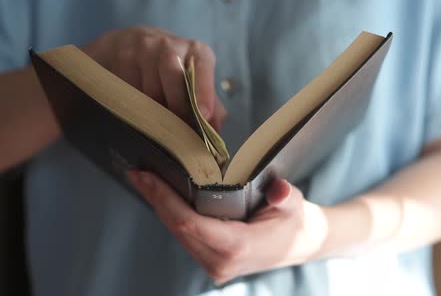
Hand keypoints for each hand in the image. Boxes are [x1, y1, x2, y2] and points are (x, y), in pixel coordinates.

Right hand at [82, 26, 225, 129]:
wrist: (127, 44)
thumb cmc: (169, 69)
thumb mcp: (191, 79)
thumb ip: (208, 102)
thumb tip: (216, 129)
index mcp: (196, 51)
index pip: (203, 66)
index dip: (204, 91)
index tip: (204, 114)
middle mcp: (170, 45)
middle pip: (172, 75)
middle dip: (176, 105)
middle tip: (178, 130)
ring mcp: (143, 48)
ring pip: (148, 88)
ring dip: (154, 111)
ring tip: (157, 124)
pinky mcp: (121, 57)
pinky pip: (128, 90)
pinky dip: (134, 106)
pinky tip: (136, 110)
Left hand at [128, 170, 329, 283]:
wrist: (302, 244)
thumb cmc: (296, 222)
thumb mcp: (295, 204)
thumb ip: (285, 196)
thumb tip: (280, 190)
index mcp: (237, 247)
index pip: (190, 223)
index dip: (165, 200)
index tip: (146, 178)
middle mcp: (220, 262)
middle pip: (177, 228)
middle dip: (156, 199)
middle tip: (137, 174)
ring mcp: (215, 265)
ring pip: (179, 234)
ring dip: (161, 207)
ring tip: (146, 181)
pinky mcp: (213, 262)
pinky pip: (187, 237)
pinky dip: (173, 216)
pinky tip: (164, 198)